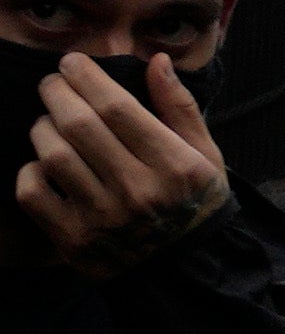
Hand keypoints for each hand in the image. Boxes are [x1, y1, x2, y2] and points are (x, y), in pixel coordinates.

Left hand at [18, 44, 227, 270]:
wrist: (188, 272)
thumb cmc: (195, 204)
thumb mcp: (205, 156)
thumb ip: (180, 108)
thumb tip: (158, 61)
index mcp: (174, 166)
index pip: (117, 107)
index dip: (86, 77)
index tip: (72, 63)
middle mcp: (138, 191)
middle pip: (78, 124)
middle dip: (56, 92)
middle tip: (52, 83)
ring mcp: (104, 218)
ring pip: (52, 154)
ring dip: (42, 128)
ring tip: (50, 123)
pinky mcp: (74, 241)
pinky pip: (32, 192)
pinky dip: (31, 170)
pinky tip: (45, 165)